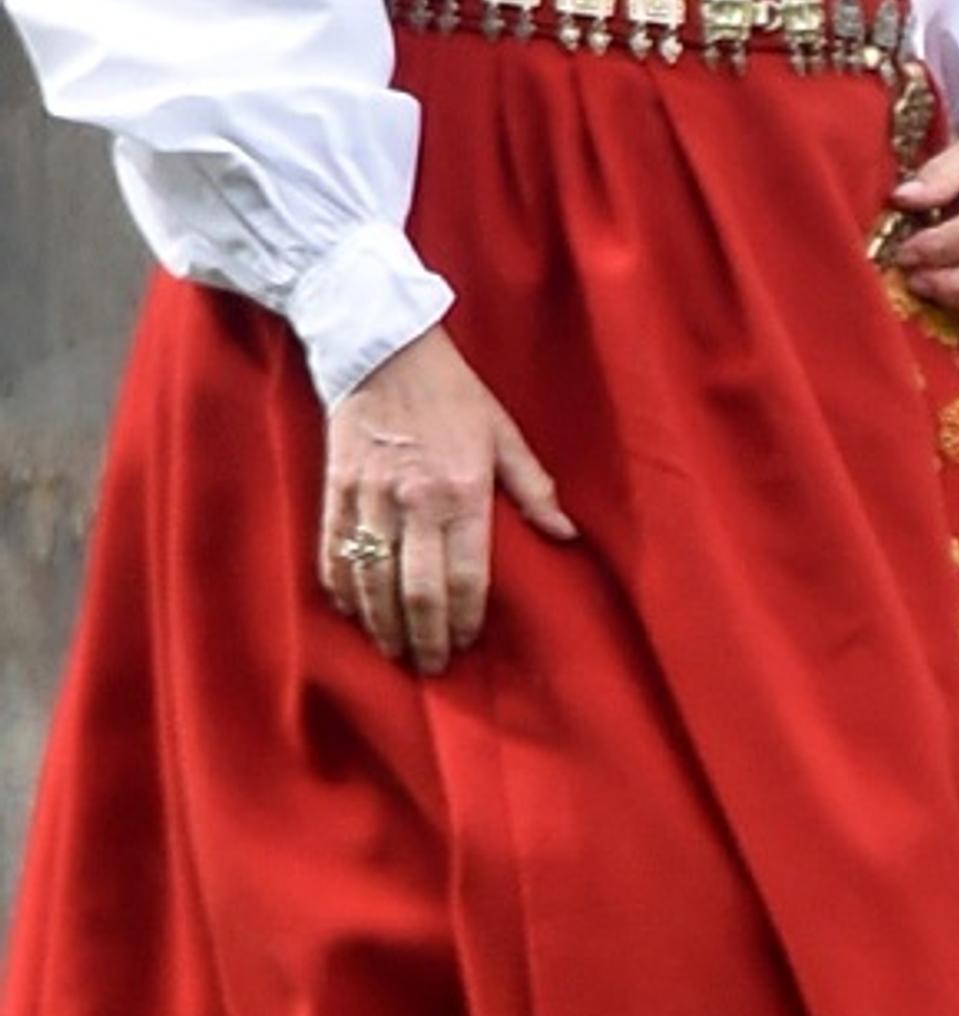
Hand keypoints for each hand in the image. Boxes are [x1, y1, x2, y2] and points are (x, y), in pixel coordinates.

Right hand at [318, 324, 576, 675]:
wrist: (381, 347)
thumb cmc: (452, 391)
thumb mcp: (503, 432)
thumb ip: (535, 488)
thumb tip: (567, 533)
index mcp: (462, 490)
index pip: (466, 576)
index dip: (466, 620)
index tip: (467, 645)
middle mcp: (414, 501)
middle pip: (417, 591)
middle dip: (424, 638)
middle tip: (430, 667)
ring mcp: (369, 499)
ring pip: (372, 583)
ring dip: (382, 626)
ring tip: (394, 651)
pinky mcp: (335, 492)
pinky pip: (334, 555)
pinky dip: (342, 591)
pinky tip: (354, 614)